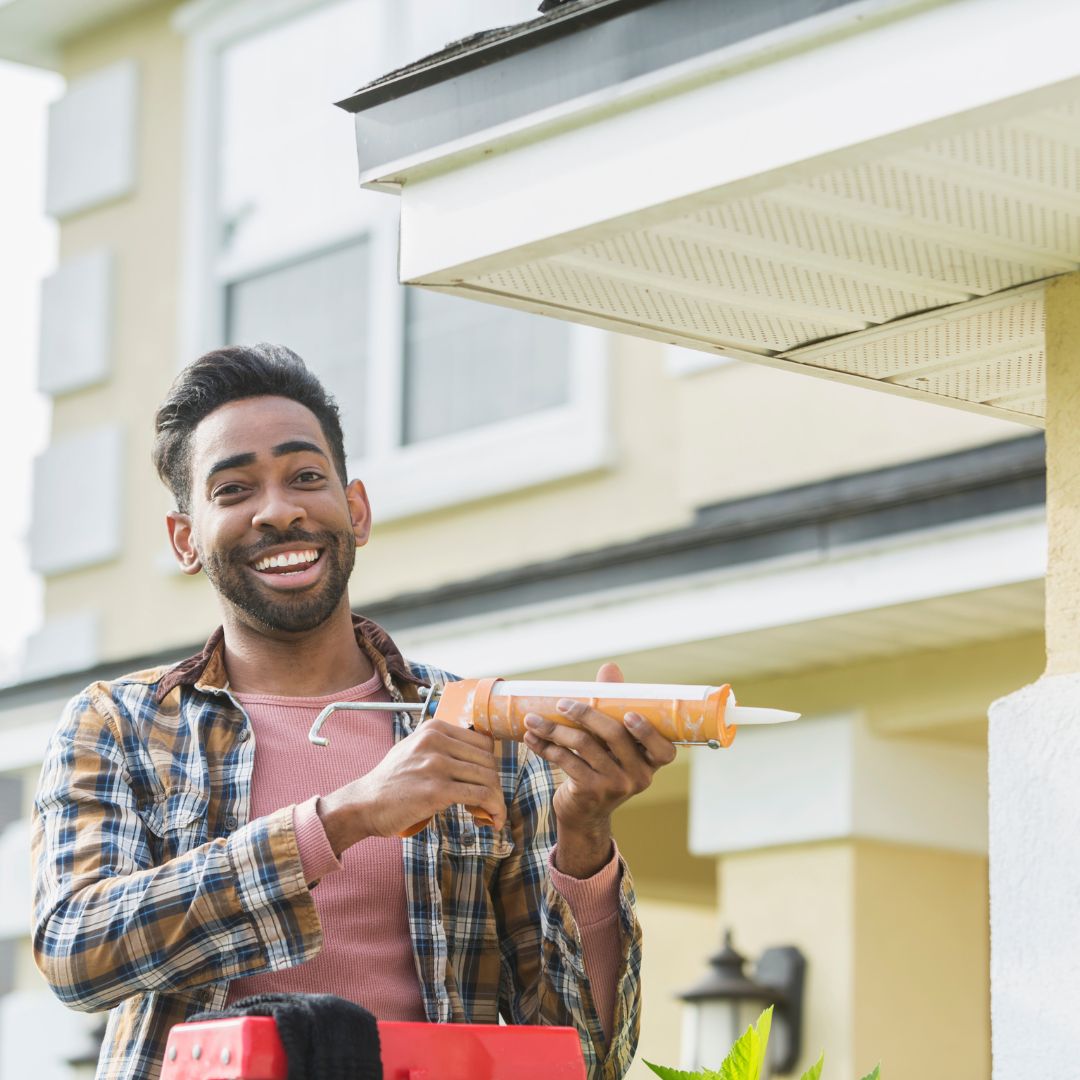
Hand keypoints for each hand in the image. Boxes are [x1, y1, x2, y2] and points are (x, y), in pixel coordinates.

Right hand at [317, 719, 505, 854]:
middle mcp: (436, 741)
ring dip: (497, 800)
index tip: (487, 781)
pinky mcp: (437, 790)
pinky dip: (494, 809)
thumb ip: (441, 747)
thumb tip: (475, 759)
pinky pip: (481, 796)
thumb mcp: (414, 749)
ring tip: (492, 814)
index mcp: (434, 729)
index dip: (490, 764)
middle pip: (488, 760)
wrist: (364, 804)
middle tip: (490, 802)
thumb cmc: (390, 782)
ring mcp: (437, 764)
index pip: (483, 742)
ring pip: (488, 778)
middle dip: (495, 784)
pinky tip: (493, 820)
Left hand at [522, 663, 676, 876]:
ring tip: (533, 719)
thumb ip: (613, 705)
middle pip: (614, 734)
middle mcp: (638, 776)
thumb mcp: (611, 741)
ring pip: (584, 745)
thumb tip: (610, 668)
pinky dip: (546, 746)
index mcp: (651, 762)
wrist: (585, 814)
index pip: (663, 750)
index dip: (647, 732)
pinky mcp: (590, 792)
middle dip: (585, 713)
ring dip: (554, 729)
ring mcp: (615, 785)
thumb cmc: (602, 766)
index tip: (628, 714)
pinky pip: (566, 761)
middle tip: (562, 702)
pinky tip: (532, 738)